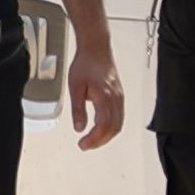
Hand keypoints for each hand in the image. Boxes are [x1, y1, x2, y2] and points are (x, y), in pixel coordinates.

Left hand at [65, 32, 126, 150]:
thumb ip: (77, 109)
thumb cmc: (86, 63)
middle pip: (113, 128)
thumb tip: (79, 127)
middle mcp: (116, 99)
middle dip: (100, 140)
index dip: (94, 139)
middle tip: (86, 145)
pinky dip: (111, 127)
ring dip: (106, 136)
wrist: (96, 48)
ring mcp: (119, 97)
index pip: (103, 126)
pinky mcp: (119, 95)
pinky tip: (102, 129)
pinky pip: (119, 117)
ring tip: (92, 140)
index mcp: (105, 97)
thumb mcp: (75, 87)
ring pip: (118, 124)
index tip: (83, 144)